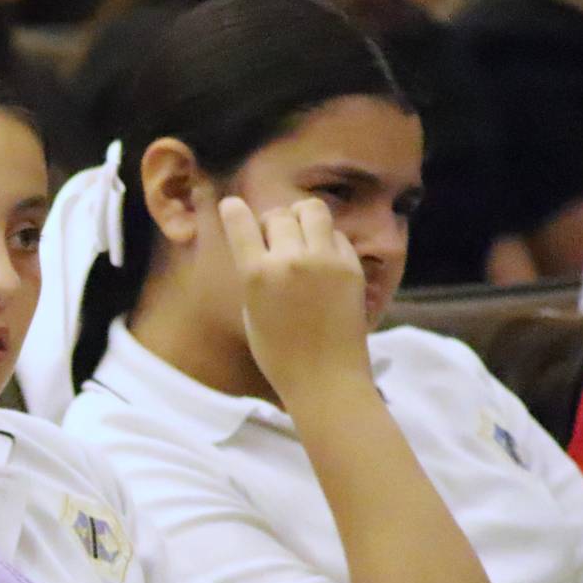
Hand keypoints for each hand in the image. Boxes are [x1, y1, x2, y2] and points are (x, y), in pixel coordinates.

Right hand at [218, 197, 374, 396]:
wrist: (325, 377)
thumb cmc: (280, 355)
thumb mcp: (252, 313)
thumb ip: (255, 275)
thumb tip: (262, 245)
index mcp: (257, 275)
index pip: (241, 224)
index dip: (233, 211)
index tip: (232, 205)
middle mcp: (290, 261)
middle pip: (278, 214)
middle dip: (272, 221)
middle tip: (274, 237)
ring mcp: (325, 260)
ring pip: (312, 209)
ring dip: (301, 217)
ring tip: (301, 236)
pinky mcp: (351, 266)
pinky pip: (336, 234)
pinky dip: (327, 240)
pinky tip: (323, 260)